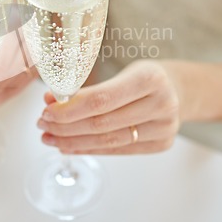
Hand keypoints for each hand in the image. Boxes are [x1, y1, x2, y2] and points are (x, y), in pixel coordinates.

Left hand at [37, 60, 180, 153]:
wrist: (179, 89)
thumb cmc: (145, 76)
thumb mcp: (123, 70)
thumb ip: (91, 87)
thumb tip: (51, 101)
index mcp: (150, 78)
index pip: (101, 99)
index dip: (70, 109)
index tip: (46, 111)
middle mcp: (161, 104)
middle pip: (102, 123)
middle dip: (66, 127)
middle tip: (42, 125)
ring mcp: (163, 128)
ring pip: (108, 141)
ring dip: (73, 142)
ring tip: (50, 138)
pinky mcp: (161, 145)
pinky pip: (117, 150)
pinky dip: (90, 149)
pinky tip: (70, 146)